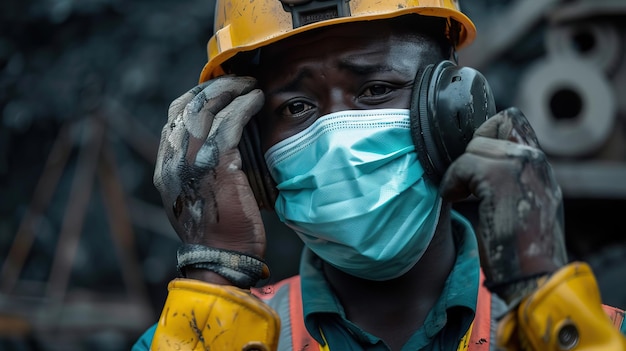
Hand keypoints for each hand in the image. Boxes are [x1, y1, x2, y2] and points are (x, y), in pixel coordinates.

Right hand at [153, 76, 265, 262]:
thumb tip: (215, 147)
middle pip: (187, 106)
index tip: (218, 90)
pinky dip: (243, 106)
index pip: (174, 118)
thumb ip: (195, 170)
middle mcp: (172, 160)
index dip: (196, 97)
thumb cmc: (217, 231)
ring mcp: (191, 161)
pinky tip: (256, 100)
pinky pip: (229, 123)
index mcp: (165, 167)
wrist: (221, 257)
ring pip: (207, 109)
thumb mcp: (195, 198)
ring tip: (250, 85)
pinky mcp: (216, 163)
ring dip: (231, 91)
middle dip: (214, 88)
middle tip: (238, 81)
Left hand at [440, 107, 567, 302]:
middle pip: (489, 129)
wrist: (534, 275)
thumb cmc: (522, 249)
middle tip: (464, 182)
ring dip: (460, 171)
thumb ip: (510, 178)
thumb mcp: (524, 203)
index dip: (486, 134)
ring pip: (474, 147)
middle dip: (469, 155)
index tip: (473, 161)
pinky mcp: (500, 179)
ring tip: (460, 193)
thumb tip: (477, 164)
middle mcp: (534, 159)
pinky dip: (453, 182)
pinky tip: (456, 199)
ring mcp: (520, 165)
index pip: (511, 120)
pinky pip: (463, 165)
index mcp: (540, 166)